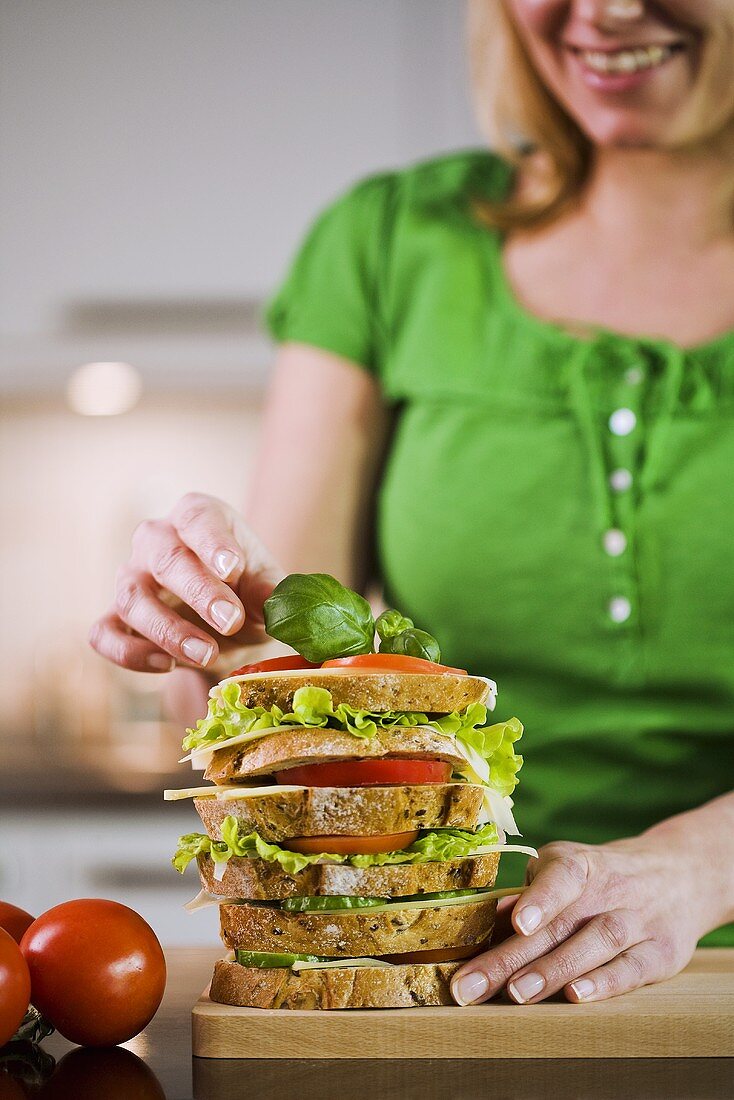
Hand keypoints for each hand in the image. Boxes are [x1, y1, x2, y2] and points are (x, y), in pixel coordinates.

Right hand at [89, 493, 283, 671]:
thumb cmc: (248, 593)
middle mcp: (156, 540)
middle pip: (164, 557)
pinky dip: (130, 653)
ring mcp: (131, 578)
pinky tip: (167, 665)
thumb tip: (272, 604)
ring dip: (168, 629)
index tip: (232, 568)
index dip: (213, 543)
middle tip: (230, 620)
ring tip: (207, 654)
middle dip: (198, 592)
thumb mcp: (266, 587)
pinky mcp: (116, 618)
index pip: (197, 519)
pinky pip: (105, 634)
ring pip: (132, 598)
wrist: (230, 629)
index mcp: (197, 517)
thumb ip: (269, 591)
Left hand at [451, 831, 715, 1006]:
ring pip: (595, 944)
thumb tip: (487, 916)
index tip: (516, 923)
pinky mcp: (662, 951)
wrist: (679, 874)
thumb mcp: (566, 871)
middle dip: (512, 958)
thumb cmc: (600, 879)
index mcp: (580, 864)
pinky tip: (576, 997)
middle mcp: (610, 888)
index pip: (561, 876)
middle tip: (472, 986)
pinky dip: (605, 983)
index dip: (539, 898)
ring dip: (554, 971)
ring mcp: (639, 919)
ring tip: (517, 994)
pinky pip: (633, 968)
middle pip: (559, 924)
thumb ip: (529, 896)